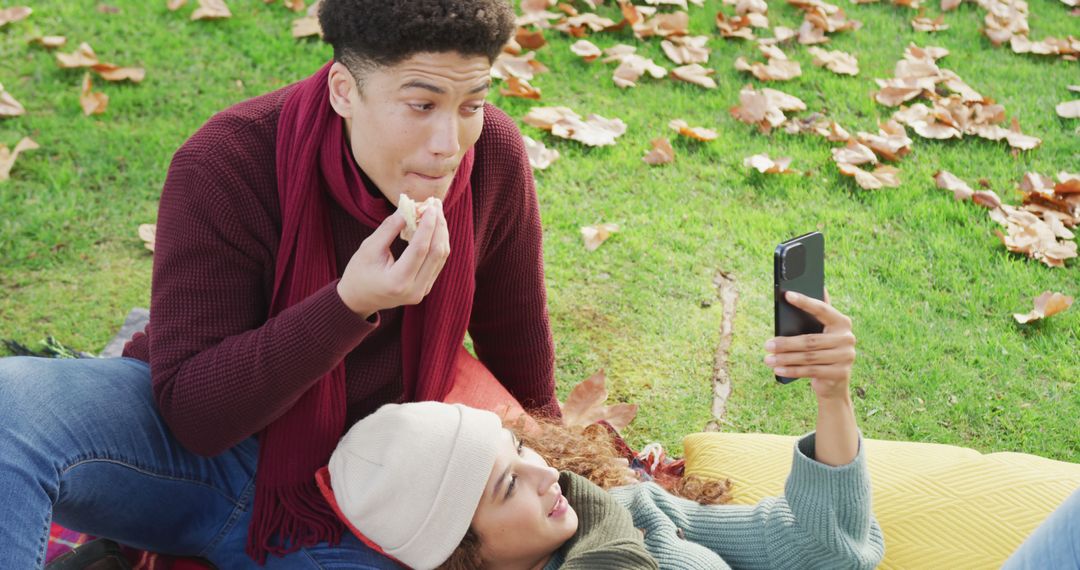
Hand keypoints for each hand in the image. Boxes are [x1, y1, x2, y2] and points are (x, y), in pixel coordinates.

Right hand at [336, 200, 449, 317]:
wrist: (358, 300)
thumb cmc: (359, 272)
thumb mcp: (369, 248)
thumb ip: (390, 228)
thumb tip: (408, 208)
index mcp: (398, 281)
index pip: (420, 249)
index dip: (428, 225)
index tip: (430, 206)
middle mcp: (414, 290)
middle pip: (436, 253)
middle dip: (438, 225)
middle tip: (435, 203)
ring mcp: (422, 291)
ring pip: (440, 257)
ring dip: (440, 232)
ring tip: (435, 211)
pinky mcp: (425, 288)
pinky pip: (437, 262)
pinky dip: (437, 242)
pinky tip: (433, 226)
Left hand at [764, 289, 856, 400]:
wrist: (834, 381)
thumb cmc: (821, 350)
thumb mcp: (818, 333)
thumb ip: (812, 316)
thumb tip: (792, 293)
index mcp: (842, 322)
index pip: (822, 309)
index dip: (805, 302)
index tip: (787, 295)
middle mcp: (847, 338)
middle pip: (811, 340)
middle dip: (786, 343)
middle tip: (767, 345)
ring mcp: (846, 357)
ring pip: (809, 357)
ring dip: (785, 359)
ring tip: (768, 359)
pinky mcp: (841, 373)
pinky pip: (811, 371)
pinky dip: (792, 370)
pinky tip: (778, 370)